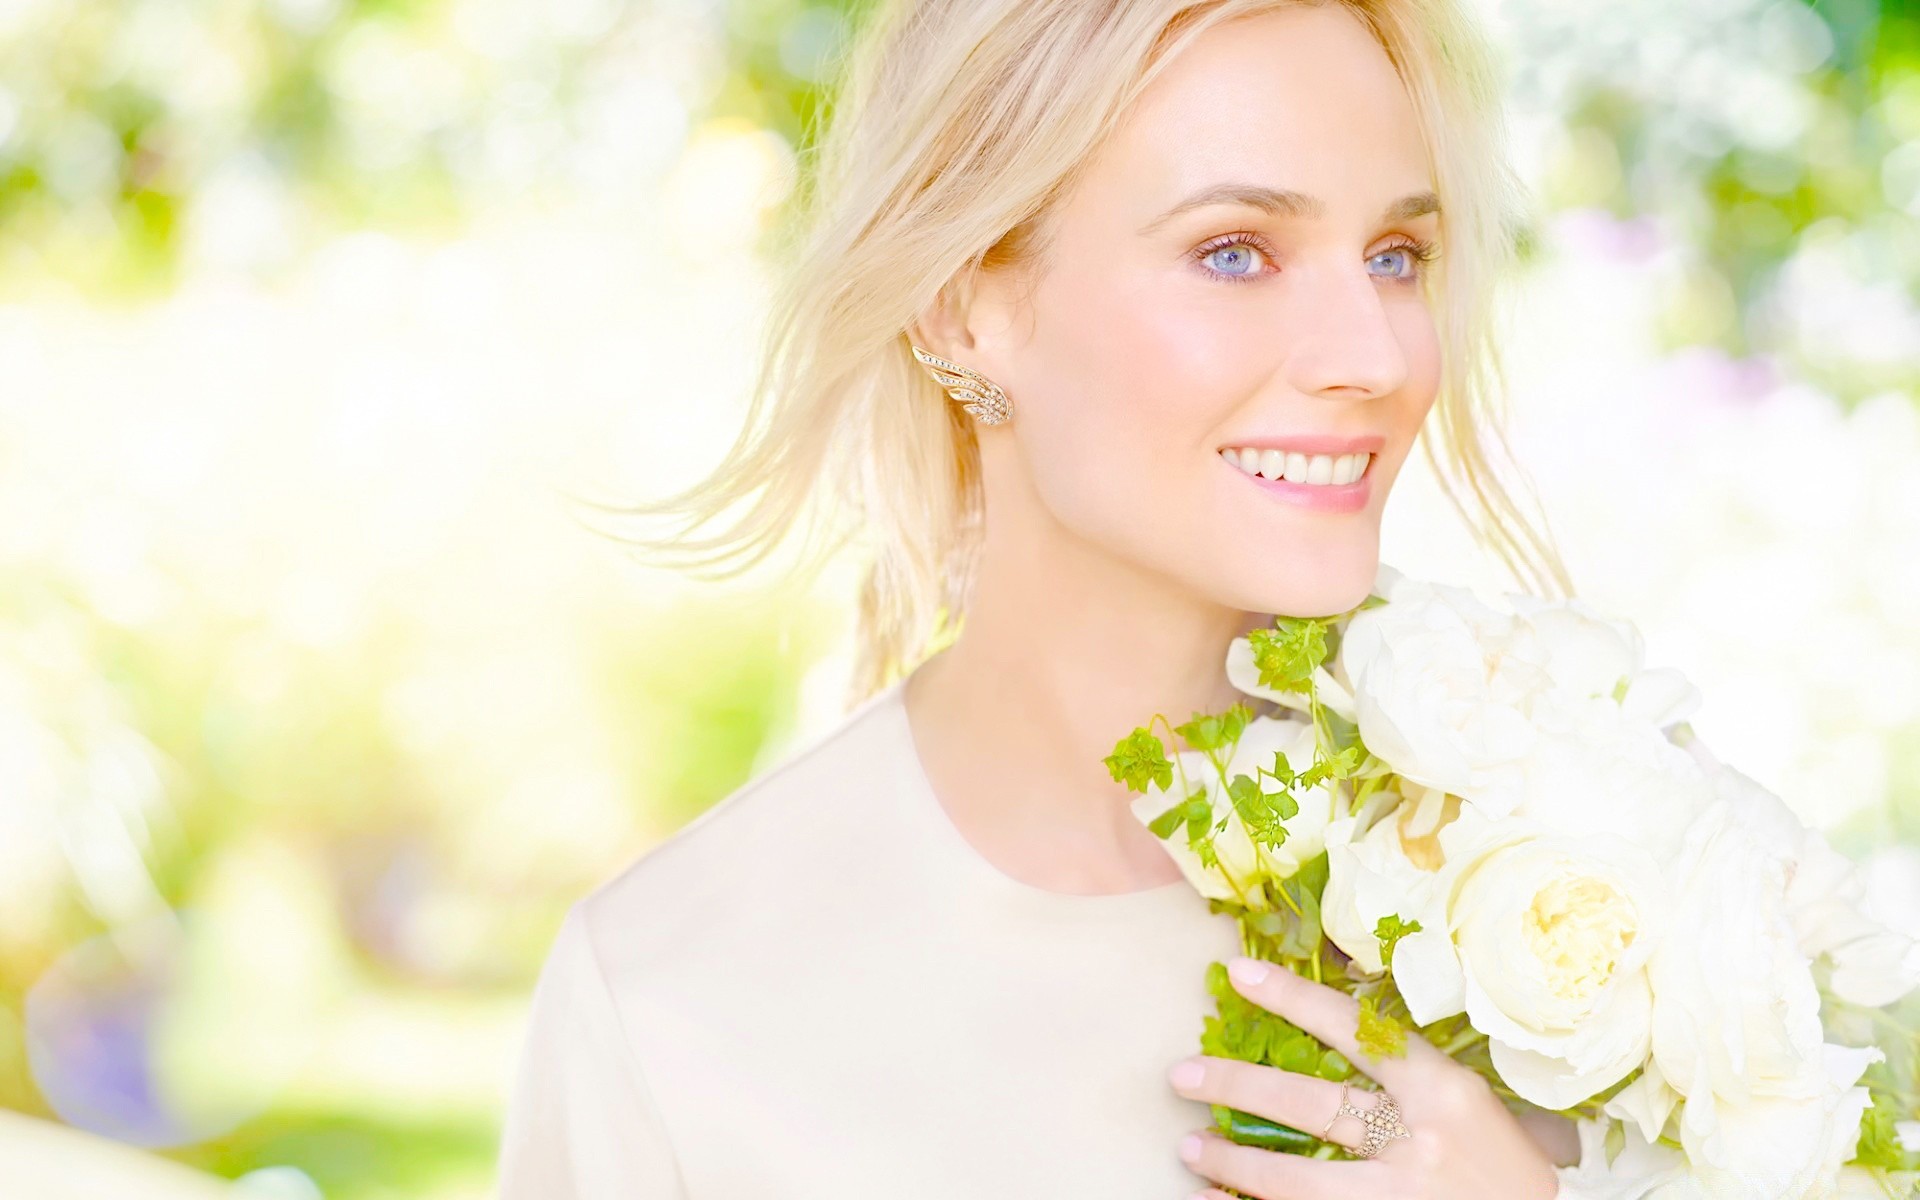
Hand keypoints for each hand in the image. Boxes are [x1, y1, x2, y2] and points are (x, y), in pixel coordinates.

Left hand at [1167, 957, 1561, 1199]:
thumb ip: (1415, 1076)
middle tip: (1181, 1072)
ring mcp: (1398, 1195)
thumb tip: (1343, 1031)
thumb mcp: (1477, 1110)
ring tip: (1188, 1144)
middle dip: (1239, 1085)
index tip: (1238, 974)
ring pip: (1298, 1175)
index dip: (1293, 998)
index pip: (1355, 1030)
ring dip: (1235, 1158)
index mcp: (1443, 1091)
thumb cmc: (1511, 1172)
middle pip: (1311, 1102)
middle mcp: (1418, 1140)